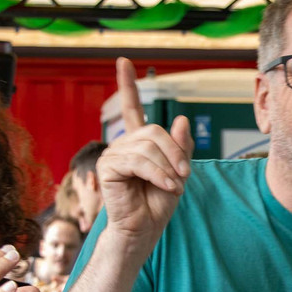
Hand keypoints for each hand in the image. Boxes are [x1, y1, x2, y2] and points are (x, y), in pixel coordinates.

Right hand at [96, 58, 194, 241]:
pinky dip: (158, 174)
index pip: (132, 108)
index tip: (124, 61)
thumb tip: (182, 118)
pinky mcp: (107, 168)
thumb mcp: (178, 172)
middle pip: (154, 131)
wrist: (144, 230)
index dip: (128, 84)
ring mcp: (112, 155)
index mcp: (138, 143)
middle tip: (184, 176)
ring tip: (173, 186)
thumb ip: (180, 146)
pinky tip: (165, 187)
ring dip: (168, 168)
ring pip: (149, 147)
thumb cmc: (158, 204)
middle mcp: (123, 145)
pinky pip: (139, 161)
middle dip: (175, 153)